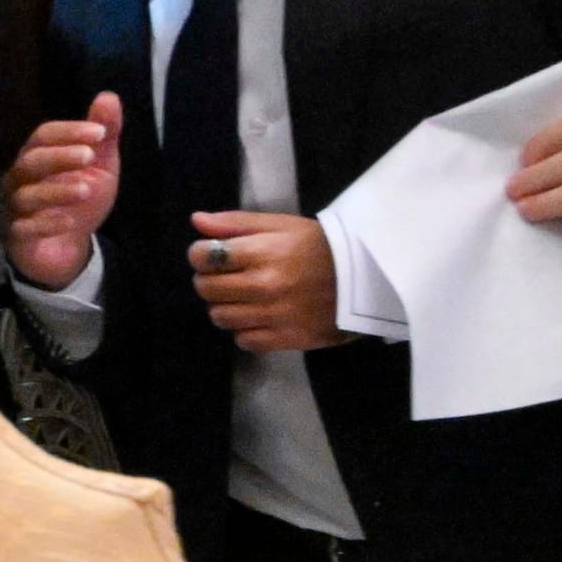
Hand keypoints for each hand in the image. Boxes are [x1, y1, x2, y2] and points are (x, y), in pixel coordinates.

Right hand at [5, 96, 120, 290]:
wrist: (68, 246)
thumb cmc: (80, 198)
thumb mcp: (100, 165)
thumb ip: (104, 134)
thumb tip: (108, 96)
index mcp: (39, 155)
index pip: (44, 135)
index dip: (69, 132)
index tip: (99, 132)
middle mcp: (22, 178)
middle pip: (31, 161)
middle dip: (60, 156)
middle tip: (89, 156)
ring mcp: (17, 207)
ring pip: (27, 195)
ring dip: (57, 191)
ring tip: (86, 190)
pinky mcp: (19, 236)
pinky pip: (25, 228)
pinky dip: (46, 223)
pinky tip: (68, 221)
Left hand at [188, 210, 338, 351]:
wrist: (365, 278)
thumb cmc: (317, 246)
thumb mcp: (280, 224)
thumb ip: (235, 223)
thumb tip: (196, 221)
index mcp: (262, 252)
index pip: (203, 257)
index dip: (201, 255)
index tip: (212, 255)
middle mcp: (264, 285)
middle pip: (206, 289)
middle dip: (210, 280)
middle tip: (228, 277)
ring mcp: (274, 315)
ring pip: (220, 317)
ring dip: (226, 306)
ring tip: (245, 297)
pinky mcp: (285, 339)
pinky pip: (243, 340)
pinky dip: (245, 330)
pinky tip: (260, 316)